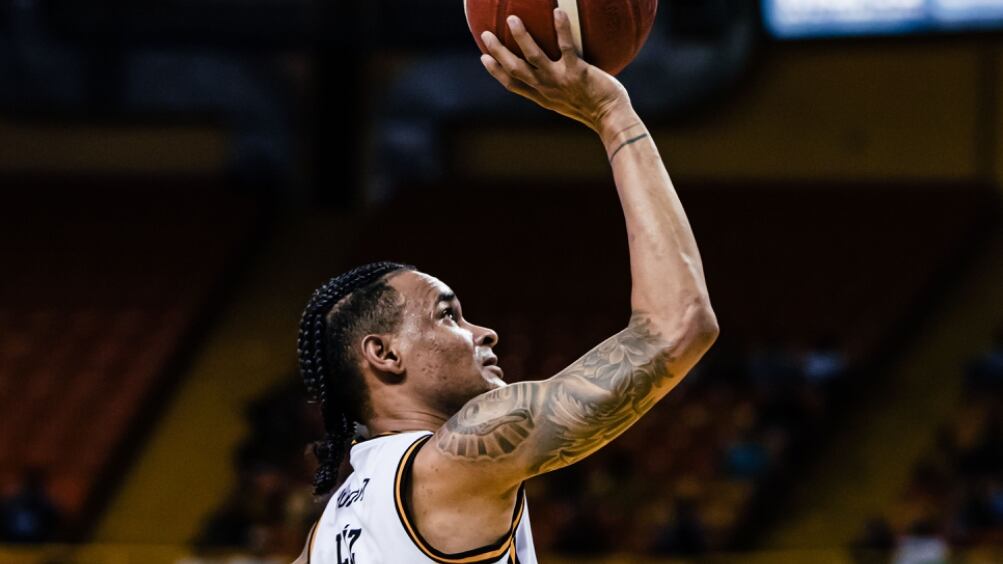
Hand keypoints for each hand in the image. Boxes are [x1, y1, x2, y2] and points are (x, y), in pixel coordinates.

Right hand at [479, 9, 631, 132]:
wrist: (611, 119)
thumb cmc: (596, 109)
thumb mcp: (571, 102)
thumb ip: (561, 87)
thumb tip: (560, 72)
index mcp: (543, 97)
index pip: (513, 84)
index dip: (496, 71)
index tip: (484, 58)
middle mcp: (546, 89)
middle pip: (515, 69)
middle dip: (498, 52)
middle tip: (485, 35)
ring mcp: (560, 80)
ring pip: (533, 57)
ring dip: (521, 38)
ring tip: (512, 19)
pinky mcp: (577, 72)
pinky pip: (566, 47)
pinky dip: (561, 29)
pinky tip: (557, 11)